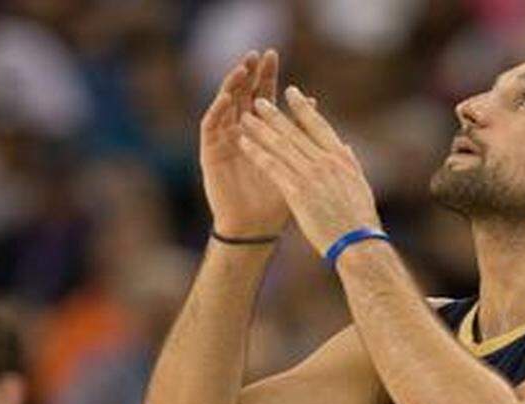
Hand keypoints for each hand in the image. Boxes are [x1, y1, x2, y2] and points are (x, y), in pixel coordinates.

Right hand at [200, 49, 291, 237]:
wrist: (257, 228)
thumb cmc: (277, 200)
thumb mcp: (294, 162)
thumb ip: (300, 131)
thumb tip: (314, 102)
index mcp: (260, 133)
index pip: (261, 95)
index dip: (265, 76)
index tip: (272, 54)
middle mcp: (238, 132)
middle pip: (241, 95)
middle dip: (248, 74)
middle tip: (256, 53)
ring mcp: (223, 142)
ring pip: (224, 106)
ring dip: (231, 86)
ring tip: (241, 69)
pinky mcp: (210, 154)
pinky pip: (210, 127)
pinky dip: (217, 111)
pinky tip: (225, 98)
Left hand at [236, 86, 381, 255]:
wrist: (358, 243)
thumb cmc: (360, 219)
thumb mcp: (360, 185)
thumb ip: (349, 164)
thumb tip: (344, 148)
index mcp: (341, 158)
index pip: (318, 126)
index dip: (303, 108)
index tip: (292, 93)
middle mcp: (325, 161)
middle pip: (295, 131)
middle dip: (275, 114)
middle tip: (259, 100)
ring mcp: (311, 175)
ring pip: (280, 144)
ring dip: (260, 129)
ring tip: (245, 116)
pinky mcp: (297, 191)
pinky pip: (272, 166)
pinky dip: (257, 152)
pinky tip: (243, 143)